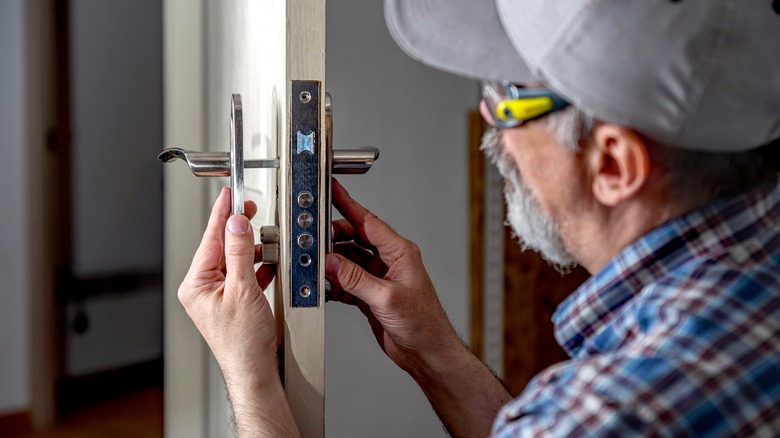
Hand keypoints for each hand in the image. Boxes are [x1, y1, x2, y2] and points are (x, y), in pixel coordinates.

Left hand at [178, 187, 277, 384]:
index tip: (229, 196)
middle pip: (221, 248)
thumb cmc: (243, 342)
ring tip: (265, 240)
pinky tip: (268, 262)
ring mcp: (216, 296)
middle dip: (239, 231)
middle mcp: (202, 289)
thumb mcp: (243, 289)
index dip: (221, 215)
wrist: (254, 371)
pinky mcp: (232, 303)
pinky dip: (256, 267)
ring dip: (251, 250)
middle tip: (250, 211)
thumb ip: (240, 252)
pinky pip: (243, 275)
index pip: (210, 239)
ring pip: (234, 261)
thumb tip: (236, 224)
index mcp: (195, 284)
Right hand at [327, 180, 510, 436]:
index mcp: (399, 252)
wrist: (427, 352)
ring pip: (348, 260)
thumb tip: (331, 261)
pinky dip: (335, 282)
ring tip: (316, 265)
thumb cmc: (423, 323)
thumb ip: (355, 278)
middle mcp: (389, 261)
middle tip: (312, 240)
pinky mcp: (371, 294)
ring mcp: (379, 277)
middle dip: (332, 238)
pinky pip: (347, 281)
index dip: (347, 204)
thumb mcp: (386, 297)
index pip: (367, 221)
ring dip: (332, 263)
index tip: (332, 190)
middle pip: (353, 239)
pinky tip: (326, 286)